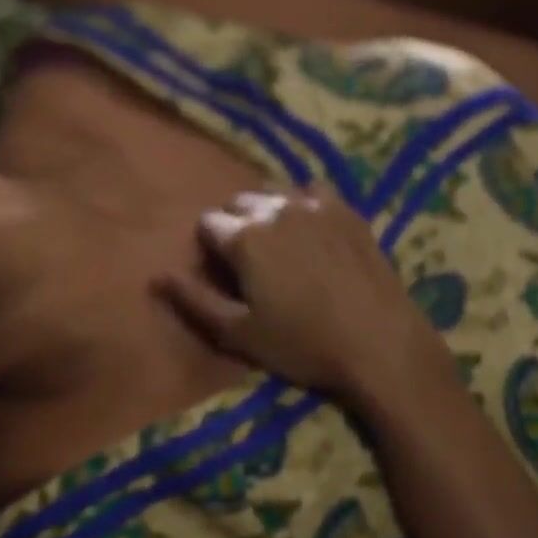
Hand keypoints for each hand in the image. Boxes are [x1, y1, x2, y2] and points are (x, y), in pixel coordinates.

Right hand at [158, 182, 450, 396]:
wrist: (381, 344)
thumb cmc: (303, 344)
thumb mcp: (239, 334)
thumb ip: (193, 301)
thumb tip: (156, 276)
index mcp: (244, 237)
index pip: (208, 223)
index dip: (208, 246)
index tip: (220, 272)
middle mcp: (276, 209)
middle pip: (240, 202)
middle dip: (235, 223)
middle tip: (248, 262)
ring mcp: (317, 206)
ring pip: (275, 193)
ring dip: (267, 212)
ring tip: (279, 245)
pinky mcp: (349, 212)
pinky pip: (314, 192)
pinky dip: (304, 204)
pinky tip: (311, 230)